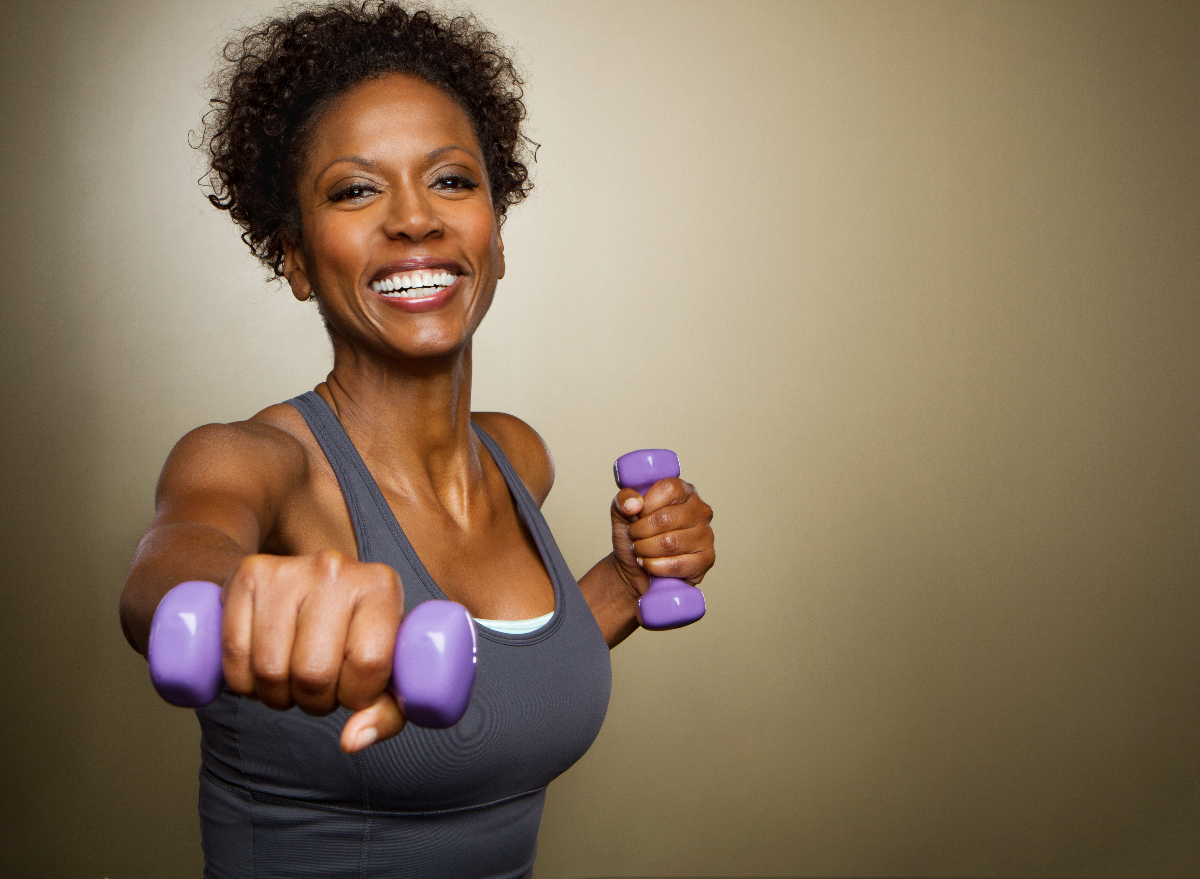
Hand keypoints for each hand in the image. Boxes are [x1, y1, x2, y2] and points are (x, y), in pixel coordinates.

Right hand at [220, 550, 406, 752]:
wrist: (312, 580)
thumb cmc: (354, 631)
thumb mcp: (387, 666)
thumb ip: (386, 712)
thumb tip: (351, 741)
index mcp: (381, 586)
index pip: (368, 664)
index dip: (356, 695)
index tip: (353, 691)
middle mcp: (335, 570)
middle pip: (313, 671)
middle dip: (314, 701)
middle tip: (318, 690)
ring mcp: (288, 570)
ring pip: (270, 669)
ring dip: (277, 695)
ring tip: (291, 680)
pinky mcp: (248, 575)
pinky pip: (234, 654)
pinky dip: (243, 682)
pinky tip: (261, 671)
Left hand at [610, 477, 714, 598]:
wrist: (635, 568)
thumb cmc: (635, 536)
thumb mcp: (622, 512)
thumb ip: (624, 499)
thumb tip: (633, 504)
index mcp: (685, 491)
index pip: (668, 489)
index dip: (646, 505)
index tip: (637, 515)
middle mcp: (700, 510)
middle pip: (666, 518)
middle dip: (641, 531)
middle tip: (634, 536)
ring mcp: (707, 535)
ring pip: (670, 543)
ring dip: (646, 549)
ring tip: (640, 549)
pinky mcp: (706, 560)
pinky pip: (678, 564)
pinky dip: (655, 566)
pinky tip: (649, 563)